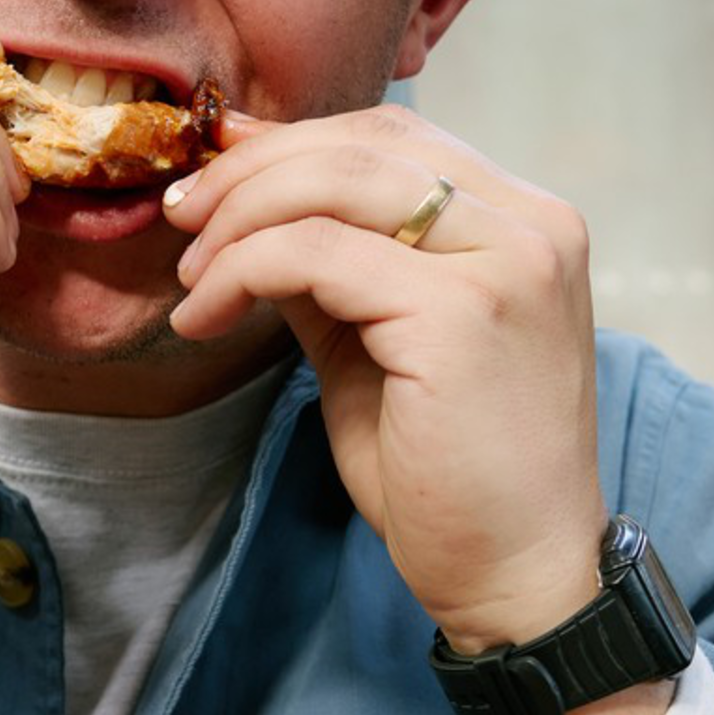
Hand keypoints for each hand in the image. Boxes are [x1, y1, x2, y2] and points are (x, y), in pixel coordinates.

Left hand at [161, 108, 606, 656]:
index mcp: (527, 221)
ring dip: (239, 217)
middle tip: (180, 218)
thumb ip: (329, 263)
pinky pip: (317, 255)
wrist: (518, 578)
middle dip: (251, 170)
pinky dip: (244, 272)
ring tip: (193, 276)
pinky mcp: (463, 316)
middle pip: (362, 144)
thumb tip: (238, 196)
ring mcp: (508, 264)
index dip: (290, 143)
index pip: (394, 135)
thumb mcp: (379, 340)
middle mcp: (533, 226)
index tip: (211, 180)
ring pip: (336, 184)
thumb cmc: (452, 474)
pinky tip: (209, 316)